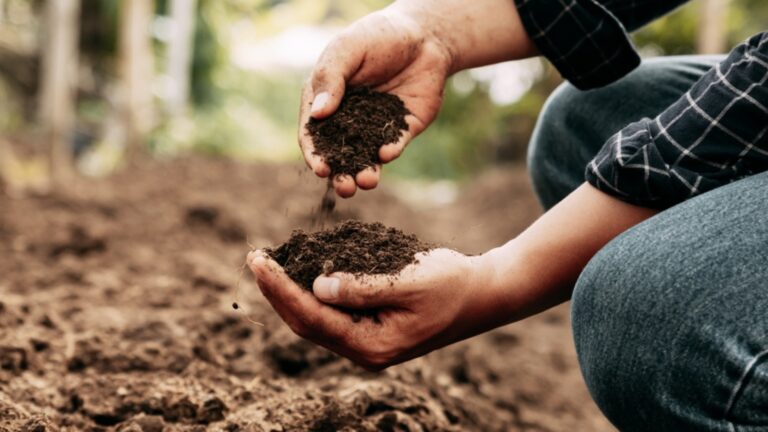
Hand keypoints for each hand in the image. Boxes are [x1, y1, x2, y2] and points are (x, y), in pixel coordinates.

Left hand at [247, 248, 510, 369]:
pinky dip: (311, 291)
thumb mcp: (409, 281)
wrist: (482, 294)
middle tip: (254, 258)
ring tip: (267, 264)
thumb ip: (362, 287)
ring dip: (289, 291)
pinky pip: (331, 312)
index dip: (281, 289)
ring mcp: (367, 341)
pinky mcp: (371, 327)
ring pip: (315, 319)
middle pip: (306, 323)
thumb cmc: (452, 284)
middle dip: (277, 291)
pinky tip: (299, 270)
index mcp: (372, 345)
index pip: (313, 318)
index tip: (259, 261)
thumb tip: (317, 287)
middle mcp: (364, 350)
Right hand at [299, 7, 452, 197]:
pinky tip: (387, 152)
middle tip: (345, 188)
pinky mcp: (402, 129)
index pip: (313, 134)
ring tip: (367, 181)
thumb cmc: (377, 37)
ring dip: (365, 172)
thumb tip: (318, 114)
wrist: (423, 35)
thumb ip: (331, 79)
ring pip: (367, 157)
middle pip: (339, 154)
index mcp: (326, 101)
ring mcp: (375, 127)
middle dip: (341, 174)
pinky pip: (394, 145)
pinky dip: (390, 151)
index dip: (315, 154)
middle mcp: (348, 119)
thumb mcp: (347, 50)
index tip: (321, 169)